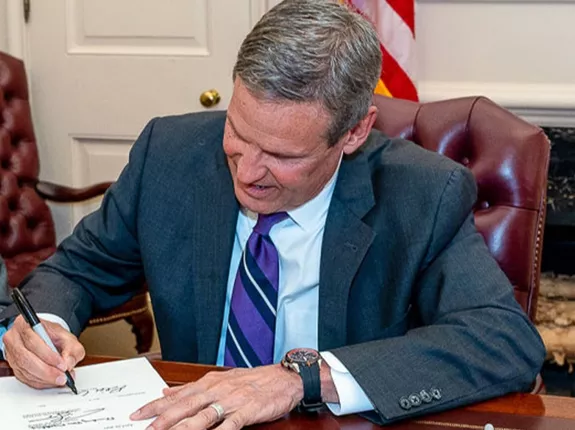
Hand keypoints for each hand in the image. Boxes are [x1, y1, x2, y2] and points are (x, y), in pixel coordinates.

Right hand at [3, 315, 84, 388]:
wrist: (47, 338)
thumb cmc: (54, 336)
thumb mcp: (68, 337)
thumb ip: (72, 349)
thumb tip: (68, 363)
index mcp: (25, 324)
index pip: (33, 342)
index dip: (48, 356)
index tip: (62, 365)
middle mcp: (14, 339)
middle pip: (26, 359)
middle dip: (47, 371)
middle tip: (62, 376)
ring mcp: (12, 353)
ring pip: (25, 370)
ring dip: (44, 378)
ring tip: (59, 379)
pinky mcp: (14, 366)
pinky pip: (24, 378)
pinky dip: (39, 382)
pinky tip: (50, 381)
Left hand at [131, 364, 303, 428]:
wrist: (283, 377)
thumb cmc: (252, 380)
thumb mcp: (220, 379)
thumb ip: (192, 388)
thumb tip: (165, 392)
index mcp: (209, 383)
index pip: (177, 395)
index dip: (156, 406)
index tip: (137, 414)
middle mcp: (217, 390)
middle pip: (185, 407)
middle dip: (163, 420)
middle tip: (146, 429)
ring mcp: (232, 401)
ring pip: (202, 417)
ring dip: (184, 428)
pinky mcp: (247, 410)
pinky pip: (230, 424)